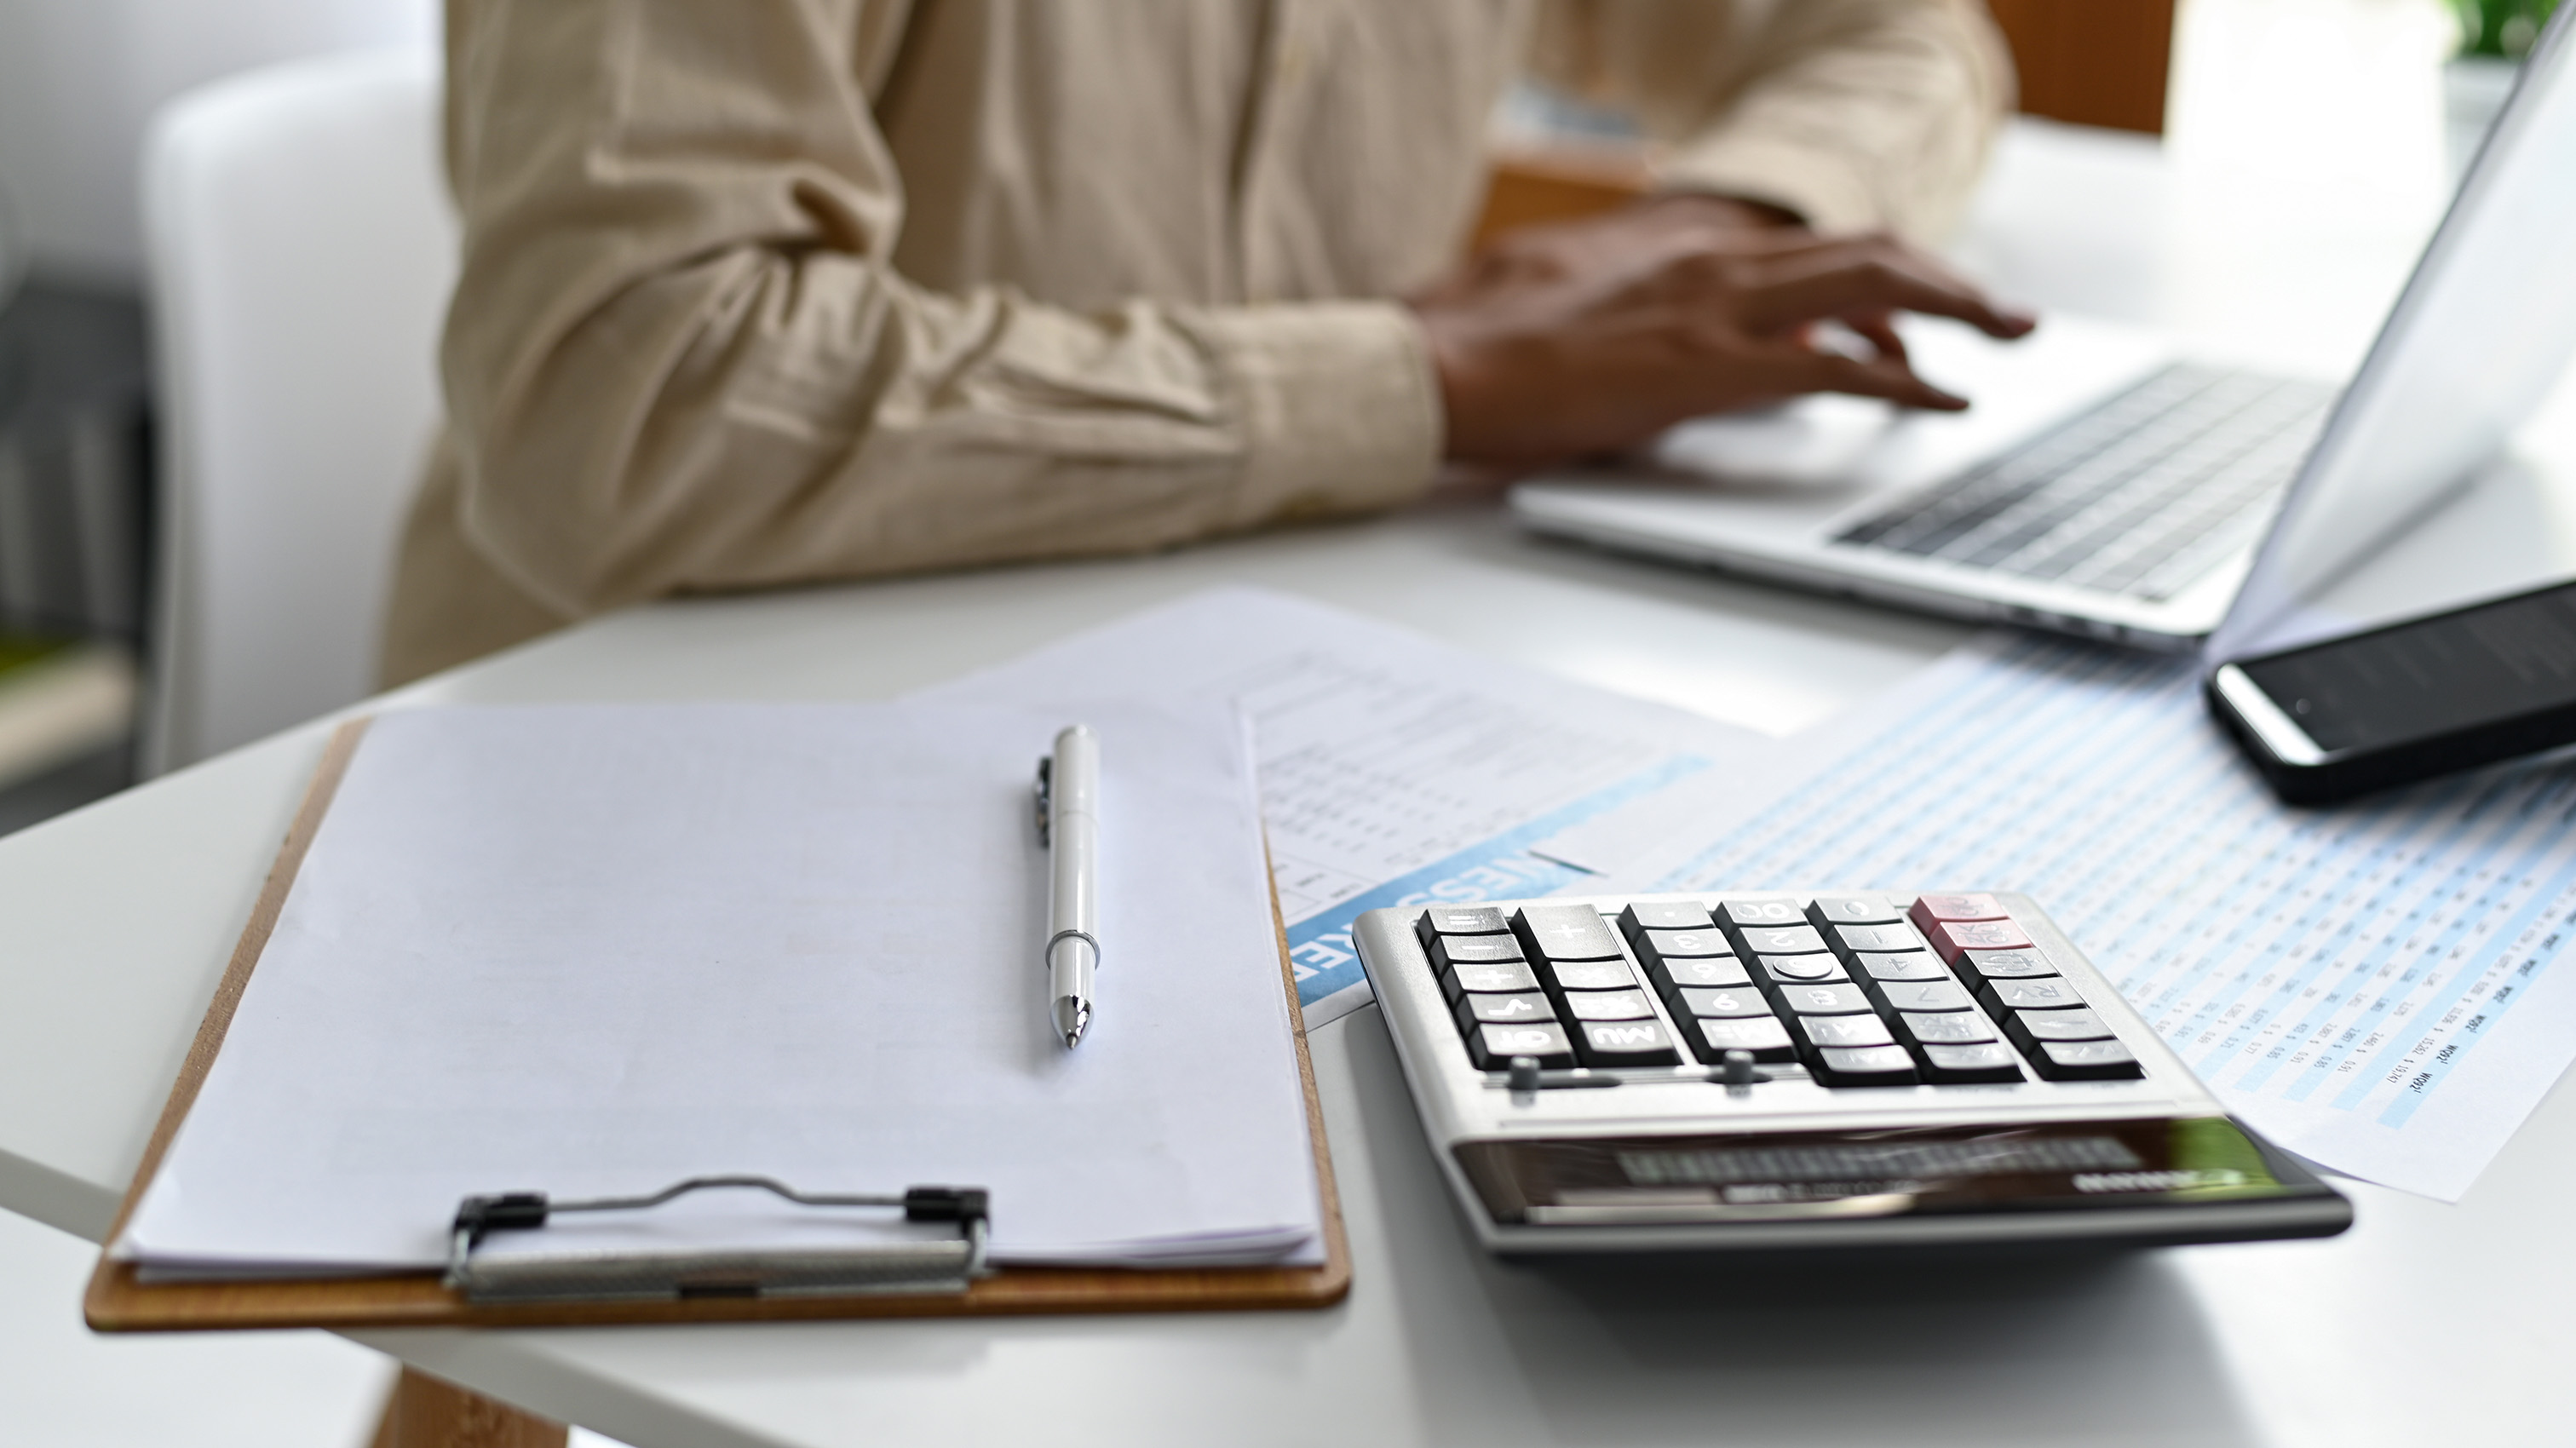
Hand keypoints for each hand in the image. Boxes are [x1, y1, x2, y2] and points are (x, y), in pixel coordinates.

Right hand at [1408, 199, 2035, 467]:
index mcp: (1675, 249)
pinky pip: (1833, 368)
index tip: (1909, 310)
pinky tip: (1942, 397)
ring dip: (1953, 305)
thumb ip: (1622, 306)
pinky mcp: (1704, 369)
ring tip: (2004, 335)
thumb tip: (1647, 328)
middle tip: (2002, 311)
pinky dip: (1903, 380)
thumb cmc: (1477, 346)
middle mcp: (1707, 264)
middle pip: (1861, 251)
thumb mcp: (1562, 302)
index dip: (1872, 275)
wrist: (1435, 368)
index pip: (1802, 248)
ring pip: (1870, 285)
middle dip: (1945, 276)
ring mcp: (1710, 311)